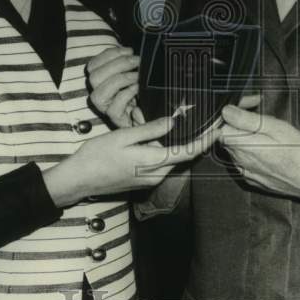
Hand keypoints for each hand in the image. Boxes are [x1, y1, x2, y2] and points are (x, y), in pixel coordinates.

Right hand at [46, 116, 215, 207]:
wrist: (79, 180)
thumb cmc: (97, 155)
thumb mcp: (124, 136)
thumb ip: (151, 129)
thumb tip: (175, 121)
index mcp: (154, 162)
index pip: (189, 151)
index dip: (206, 140)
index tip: (219, 128)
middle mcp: (156, 175)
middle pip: (183, 155)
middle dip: (195, 139)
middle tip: (203, 118)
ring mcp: (150, 180)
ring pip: (172, 159)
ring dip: (179, 144)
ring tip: (186, 124)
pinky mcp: (143, 181)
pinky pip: (162, 164)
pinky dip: (167, 151)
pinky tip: (163, 137)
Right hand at [87, 46, 143, 127]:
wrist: (149, 115)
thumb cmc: (140, 92)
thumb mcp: (132, 74)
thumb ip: (126, 63)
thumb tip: (129, 52)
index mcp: (100, 81)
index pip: (93, 65)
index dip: (110, 54)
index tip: (129, 50)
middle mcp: (98, 94)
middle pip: (94, 77)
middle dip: (117, 64)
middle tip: (136, 61)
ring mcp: (105, 107)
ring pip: (100, 93)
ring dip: (121, 79)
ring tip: (138, 75)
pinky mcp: (115, 118)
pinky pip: (114, 107)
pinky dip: (127, 94)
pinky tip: (137, 88)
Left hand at [219, 104, 299, 207]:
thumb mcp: (277, 128)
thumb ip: (247, 120)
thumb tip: (226, 111)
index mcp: (243, 146)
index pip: (220, 126)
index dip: (233, 113)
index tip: (248, 107)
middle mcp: (239, 161)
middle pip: (227, 137)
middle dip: (239, 123)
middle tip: (262, 117)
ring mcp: (245, 172)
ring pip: (236, 149)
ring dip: (246, 138)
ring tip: (268, 134)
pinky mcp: (253, 180)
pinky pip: (244, 161)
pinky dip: (252, 152)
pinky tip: (269, 150)